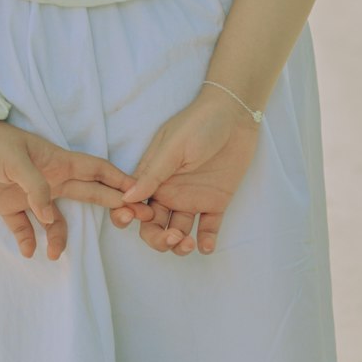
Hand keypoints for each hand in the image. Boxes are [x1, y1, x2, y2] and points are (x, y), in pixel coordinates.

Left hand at [0, 117, 152, 260]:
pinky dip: (28, 241)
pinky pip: (24, 228)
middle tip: (132, 222)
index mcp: (56, 161)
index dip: (118, 180)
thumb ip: (35, 187)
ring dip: (60, 236)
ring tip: (56, 254)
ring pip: (55, 219)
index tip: (140, 194)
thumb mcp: (14, 158)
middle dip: (110, 206)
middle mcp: (49, 178)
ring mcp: (29, 194)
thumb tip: (49, 216)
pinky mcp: (8, 205)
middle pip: (87, 193)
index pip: (95, 169)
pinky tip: (28, 252)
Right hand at [109, 86, 261, 255]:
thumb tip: (126, 198)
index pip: (134, 204)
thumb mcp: (173, 147)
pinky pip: (208, 228)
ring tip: (188, 243)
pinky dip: (206, 242)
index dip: (130, 217)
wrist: (235, 116)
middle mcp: (169, 191)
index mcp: (153, 177)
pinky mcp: (215, 202)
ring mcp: (192, 198)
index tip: (139, 219)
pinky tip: (206, 246)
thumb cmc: (198, 124)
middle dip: (158, 239)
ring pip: (179, 232)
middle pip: (154, 226)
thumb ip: (152, 175)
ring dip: (179, 245)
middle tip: (172, 236)